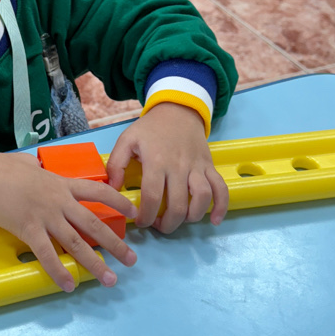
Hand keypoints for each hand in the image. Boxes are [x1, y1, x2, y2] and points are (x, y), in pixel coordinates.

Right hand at [0, 150, 136, 292]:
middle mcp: (59, 200)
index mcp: (62, 183)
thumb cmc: (2, 168)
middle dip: (115, 243)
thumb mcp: (29, 165)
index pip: (99, 190)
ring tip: (110, 279)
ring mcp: (45, 215)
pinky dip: (59, 271)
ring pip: (76, 242)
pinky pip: (47, 254)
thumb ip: (39, 171)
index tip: (134, 212)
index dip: (119, 201)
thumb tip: (36, 169)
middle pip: (94, 223)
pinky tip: (69, 285)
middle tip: (132, 259)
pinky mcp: (28, 228)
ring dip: (95, 263)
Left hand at [106, 102, 227, 233]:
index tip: (140, 221)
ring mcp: (197, 167)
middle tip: (157, 224)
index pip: (152, 196)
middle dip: (167, 223)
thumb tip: (113, 189)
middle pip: (178, 204)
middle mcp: (179, 166)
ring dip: (191, 217)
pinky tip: (214, 220)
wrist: (178, 111)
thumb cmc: (150, 128)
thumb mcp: (127, 139)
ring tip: (179, 220)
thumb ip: (115, 164)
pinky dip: (221, 207)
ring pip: (201, 198)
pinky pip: (221, 189)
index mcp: (156, 161)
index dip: (145, 215)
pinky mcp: (209, 166)